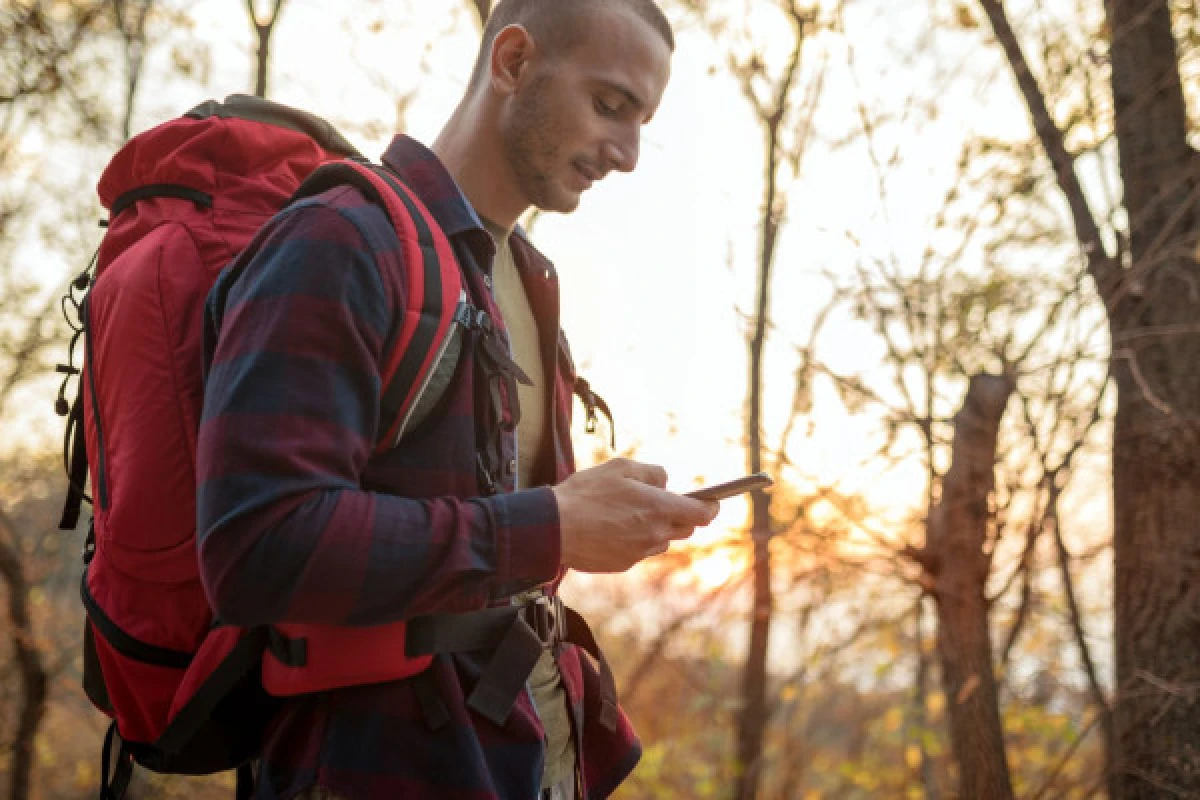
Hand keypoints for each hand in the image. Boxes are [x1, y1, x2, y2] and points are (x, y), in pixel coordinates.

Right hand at [552, 458, 719, 572]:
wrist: (554, 528)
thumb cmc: (586, 494)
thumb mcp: (620, 468)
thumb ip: (651, 472)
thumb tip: (666, 482)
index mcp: (659, 509)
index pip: (702, 514)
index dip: (711, 507)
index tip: (712, 502)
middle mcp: (655, 534)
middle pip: (684, 529)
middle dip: (680, 515)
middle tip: (660, 502)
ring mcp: (639, 552)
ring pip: (660, 540)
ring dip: (655, 528)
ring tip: (627, 513)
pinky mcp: (623, 564)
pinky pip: (639, 551)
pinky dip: (634, 540)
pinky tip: (611, 528)